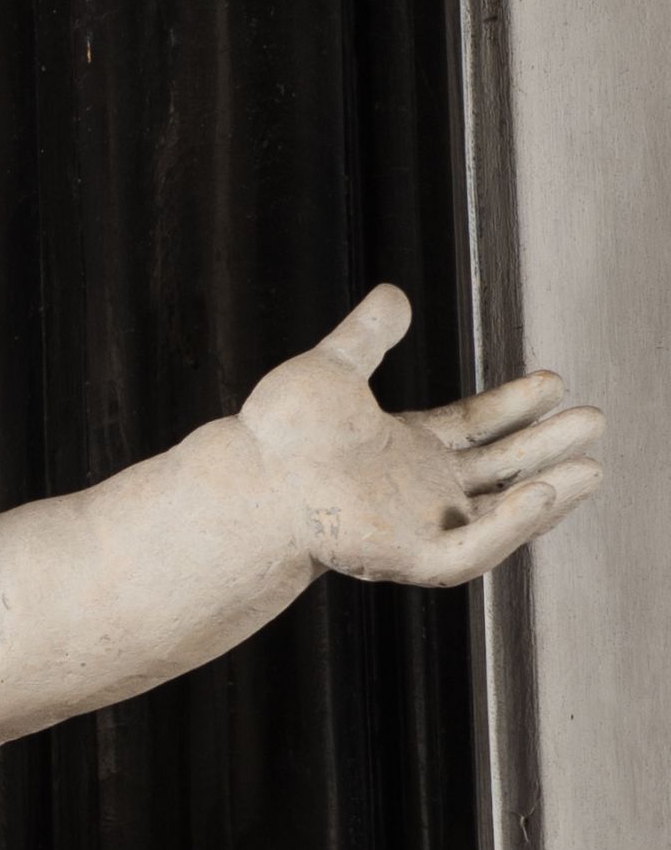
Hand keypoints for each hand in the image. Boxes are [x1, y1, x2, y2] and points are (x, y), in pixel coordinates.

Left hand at [242, 289, 602, 585]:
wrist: (255, 470)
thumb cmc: (279, 431)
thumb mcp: (335, 367)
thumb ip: (368, 333)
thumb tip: (393, 294)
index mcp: (404, 449)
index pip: (477, 430)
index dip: (516, 407)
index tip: (553, 383)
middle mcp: (417, 490)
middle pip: (501, 468)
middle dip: (548, 446)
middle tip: (594, 419)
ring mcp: (417, 524)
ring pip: (502, 512)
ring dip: (549, 489)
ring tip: (593, 466)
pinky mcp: (410, 555)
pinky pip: (474, 546)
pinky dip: (512, 524)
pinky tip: (543, 490)